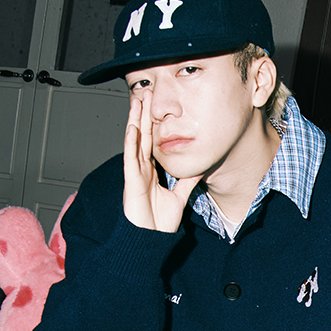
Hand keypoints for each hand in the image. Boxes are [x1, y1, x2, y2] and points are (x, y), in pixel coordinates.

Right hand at [123, 88, 199, 233]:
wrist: (150, 239)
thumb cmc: (159, 222)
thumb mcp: (179, 196)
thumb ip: (188, 181)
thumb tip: (199, 168)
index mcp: (150, 170)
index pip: (150, 140)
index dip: (152, 122)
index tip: (155, 104)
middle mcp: (141, 168)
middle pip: (141, 134)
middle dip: (142, 113)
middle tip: (144, 91)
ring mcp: (135, 173)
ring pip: (134, 140)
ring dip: (135, 120)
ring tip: (136, 100)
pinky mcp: (131, 181)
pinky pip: (131, 158)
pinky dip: (131, 142)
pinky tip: (133, 127)